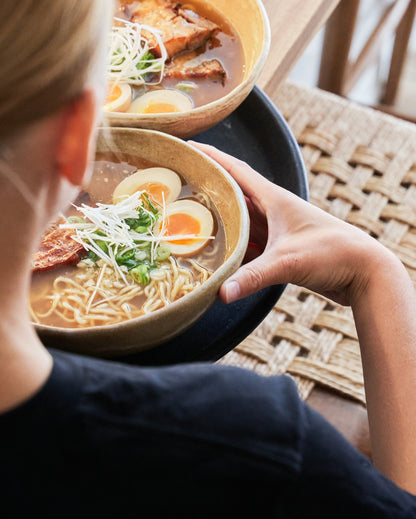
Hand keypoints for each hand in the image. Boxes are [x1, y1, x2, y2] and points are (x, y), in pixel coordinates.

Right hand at [189, 142, 387, 305]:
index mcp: (274, 198)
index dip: (211, 157)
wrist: (364, 272)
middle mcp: (272, 210)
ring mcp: (275, 229)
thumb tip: (219, 293)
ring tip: (189, 219)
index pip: (236, 170)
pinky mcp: (279, 249)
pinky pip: (248, 242)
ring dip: (218, 218)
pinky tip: (216, 251)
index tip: (187, 147)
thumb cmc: (332, 253)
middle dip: (207, 188)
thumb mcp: (288, 261)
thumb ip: (252, 277)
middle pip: (233, 193)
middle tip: (178, 186)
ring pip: (239, 220)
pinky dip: (232, 245)